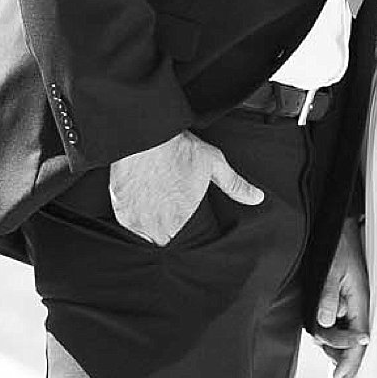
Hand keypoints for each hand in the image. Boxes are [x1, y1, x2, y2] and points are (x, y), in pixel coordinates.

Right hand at [107, 132, 260, 248]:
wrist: (145, 133)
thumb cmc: (178, 147)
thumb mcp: (214, 164)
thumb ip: (235, 185)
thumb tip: (256, 197)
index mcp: (182, 220)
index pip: (185, 245)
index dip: (187, 239)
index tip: (188, 230)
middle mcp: (157, 226)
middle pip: (164, 243)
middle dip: (169, 236)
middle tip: (173, 219)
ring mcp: (136, 219)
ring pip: (145, 237)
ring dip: (151, 231)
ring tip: (157, 212)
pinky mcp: (120, 209)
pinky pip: (128, 224)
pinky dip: (134, 219)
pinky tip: (141, 206)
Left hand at [313, 223, 370, 377]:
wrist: (340, 226)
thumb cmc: (338, 245)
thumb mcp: (331, 270)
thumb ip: (328, 297)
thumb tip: (324, 323)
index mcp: (360, 302)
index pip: (358, 342)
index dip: (349, 365)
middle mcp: (357, 307)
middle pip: (354, 345)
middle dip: (346, 367)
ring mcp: (351, 305)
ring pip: (344, 337)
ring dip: (336, 349)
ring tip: (329, 358)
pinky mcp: (343, 300)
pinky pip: (339, 325)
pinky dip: (333, 336)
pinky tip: (326, 337)